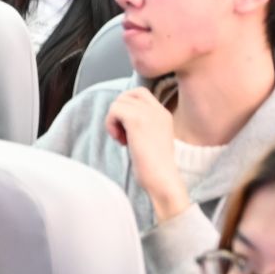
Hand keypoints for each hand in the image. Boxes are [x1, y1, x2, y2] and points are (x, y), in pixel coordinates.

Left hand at [106, 87, 189, 222]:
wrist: (163, 179)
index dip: (127, 107)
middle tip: (123, 134)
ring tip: (122, 139)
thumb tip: (119, 118)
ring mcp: (148, 113)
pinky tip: (120, 141)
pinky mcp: (137, 120)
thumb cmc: (155, 168)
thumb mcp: (151, 139)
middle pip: (128, 95)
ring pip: (119, 102)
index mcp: (163, 114)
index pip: (140, 94)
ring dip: (114, 120)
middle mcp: (158, 110)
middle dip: (119, 112)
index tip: (128, 129)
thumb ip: (141, 125)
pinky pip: (114, 110)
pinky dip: (111, 124)